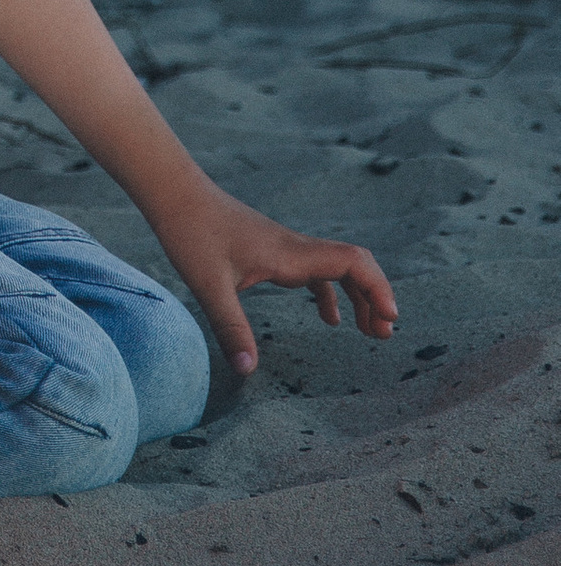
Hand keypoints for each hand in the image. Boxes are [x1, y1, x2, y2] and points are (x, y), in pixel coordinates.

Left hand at [153, 177, 396, 374]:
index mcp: (290, 255)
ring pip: (337, 268)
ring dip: (358, 297)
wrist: (175, 193)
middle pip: (355, 265)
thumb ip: (231, 328)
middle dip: (376, 297)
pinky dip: (330, 293)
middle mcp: (295, 247)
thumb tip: (248, 372)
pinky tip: (328, 318)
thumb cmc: (191, 233)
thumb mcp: (209, 286)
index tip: (391, 319)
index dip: (378, 288)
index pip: (352, 263)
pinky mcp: (272, 249)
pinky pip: (315, 270)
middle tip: (384, 336)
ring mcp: (285, 247)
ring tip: (369, 332)